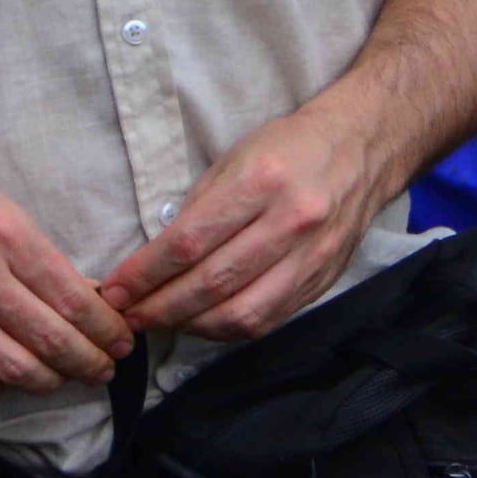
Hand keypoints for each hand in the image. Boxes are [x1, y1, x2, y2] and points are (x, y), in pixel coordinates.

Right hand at [0, 131, 132, 398]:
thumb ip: (31, 251)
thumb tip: (78, 293)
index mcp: (2, 232)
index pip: (73, 298)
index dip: (106, 328)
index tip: (120, 338)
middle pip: (51, 341)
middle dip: (89, 362)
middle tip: (103, 367)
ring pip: (13, 370)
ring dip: (49, 380)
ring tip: (64, 377)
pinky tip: (9, 378)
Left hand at [101, 102, 385, 342]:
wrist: (359, 149)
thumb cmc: (288, 148)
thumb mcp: (235, 158)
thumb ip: (198, 209)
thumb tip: (154, 260)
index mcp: (260, 181)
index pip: (189, 241)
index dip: (146, 273)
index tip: (117, 288)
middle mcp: (289, 222)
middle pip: (212, 283)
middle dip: (160, 307)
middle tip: (128, 316)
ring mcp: (310, 257)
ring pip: (241, 313)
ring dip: (191, 326)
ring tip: (161, 323)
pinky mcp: (321, 281)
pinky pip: (267, 320)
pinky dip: (227, 330)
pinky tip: (202, 324)